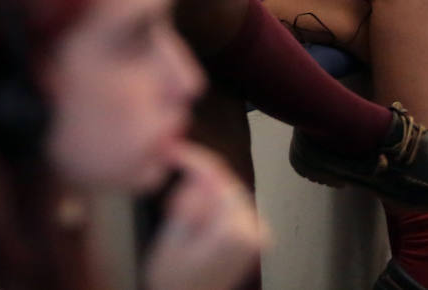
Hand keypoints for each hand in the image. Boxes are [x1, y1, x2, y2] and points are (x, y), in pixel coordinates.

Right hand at [142, 144, 266, 289]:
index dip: (193, 158)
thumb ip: (190, 201)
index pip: (217, 175)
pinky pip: (230, 200)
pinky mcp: (255, 232)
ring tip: (179, 219)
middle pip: (223, 180)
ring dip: (199, 193)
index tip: (172, 150)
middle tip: (169, 205)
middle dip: (194, 182)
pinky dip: (210, 201)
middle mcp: (254, 229)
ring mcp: (258, 231)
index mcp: (236, 230)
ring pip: (225, 187)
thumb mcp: (172, 238)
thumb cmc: (175, 279)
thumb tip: (201, 170)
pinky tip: (195, 220)